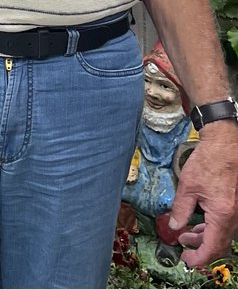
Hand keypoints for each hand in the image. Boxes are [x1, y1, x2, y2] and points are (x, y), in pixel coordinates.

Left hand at [168, 124, 237, 267]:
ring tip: (185, 233)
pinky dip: (212, 226)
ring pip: (222, 233)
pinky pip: (225, 223)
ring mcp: (237, 212)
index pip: (212, 247)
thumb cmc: (207, 162)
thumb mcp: (187, 186)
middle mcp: (234, 217)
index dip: (199, 257)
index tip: (187, 260)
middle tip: (183, 245)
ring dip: (204, 236)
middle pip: (219, 243)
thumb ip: (180, 209)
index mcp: (222, 215)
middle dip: (200, 247)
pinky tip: (198, 222)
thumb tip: (174, 226)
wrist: (225, 145)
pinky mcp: (236, 205)